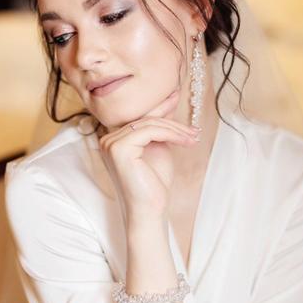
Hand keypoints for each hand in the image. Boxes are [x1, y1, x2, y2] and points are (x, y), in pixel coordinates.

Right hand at [98, 88, 200, 220]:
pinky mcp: (118, 148)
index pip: (139, 118)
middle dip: (173, 122)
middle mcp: (107, 140)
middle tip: (194, 130)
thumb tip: (168, 104)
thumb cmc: (154, 184)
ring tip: (194, 137)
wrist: (151, 210)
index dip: (159, 105)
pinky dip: (171, 134)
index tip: (176, 92)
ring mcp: (110, 144)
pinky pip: (150, 131)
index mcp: (114, 140)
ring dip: (176, 130)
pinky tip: (186, 141)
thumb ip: (159, 129)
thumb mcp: (159, 149)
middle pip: (145, 120)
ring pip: (149, 124)